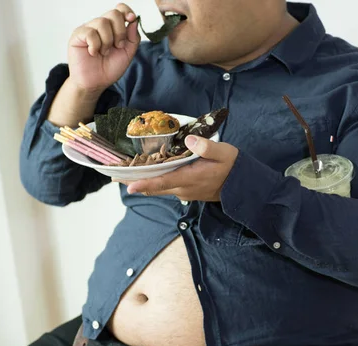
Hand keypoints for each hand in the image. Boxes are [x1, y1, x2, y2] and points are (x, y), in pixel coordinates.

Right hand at [68, 3, 139, 92]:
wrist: (95, 83)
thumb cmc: (109, 69)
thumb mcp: (127, 54)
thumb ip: (133, 38)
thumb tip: (134, 20)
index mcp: (112, 28)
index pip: (120, 9)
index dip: (126, 11)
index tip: (131, 19)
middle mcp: (100, 26)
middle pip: (113, 14)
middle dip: (120, 32)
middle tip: (117, 46)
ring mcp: (88, 29)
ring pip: (102, 22)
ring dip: (107, 41)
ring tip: (104, 53)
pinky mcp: (78, 35)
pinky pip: (90, 32)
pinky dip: (95, 45)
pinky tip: (93, 53)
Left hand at [113, 136, 239, 201]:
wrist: (242, 186)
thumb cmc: (233, 167)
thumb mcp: (224, 152)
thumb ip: (207, 146)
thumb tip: (189, 140)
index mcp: (190, 179)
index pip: (163, 182)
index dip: (145, 184)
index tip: (128, 186)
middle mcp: (183, 189)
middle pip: (154, 187)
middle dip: (134, 182)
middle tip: (114, 176)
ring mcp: (184, 192)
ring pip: (158, 188)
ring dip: (143, 182)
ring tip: (124, 174)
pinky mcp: (186, 191)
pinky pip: (165, 187)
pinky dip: (154, 181)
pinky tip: (146, 173)